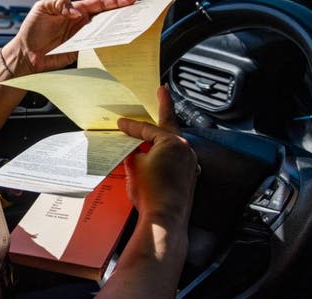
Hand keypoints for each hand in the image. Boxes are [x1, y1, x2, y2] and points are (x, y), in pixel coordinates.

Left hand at [5, 0, 138, 73]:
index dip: (115, 0)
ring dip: (118, 29)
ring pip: (105, 31)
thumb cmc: (32, 29)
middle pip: (107, 16)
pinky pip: (97, 47)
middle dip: (124, 12)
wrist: (25, 53)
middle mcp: (82, 22)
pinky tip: (116, 43)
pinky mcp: (81, 51)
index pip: (99, 2)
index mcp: (75, 9)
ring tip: (132, 26)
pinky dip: (107, 45)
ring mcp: (83, 37)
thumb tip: (77, 12)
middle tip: (139, 11)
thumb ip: (60, 4)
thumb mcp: (42, 8)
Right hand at [118, 85, 197, 224]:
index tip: (121, 123)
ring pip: (173, 145)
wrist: (164, 220)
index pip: (148, 129)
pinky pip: (176, 160)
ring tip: (152, 129)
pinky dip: (165, 155)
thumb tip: (134, 150)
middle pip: (168, 128)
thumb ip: (133, 152)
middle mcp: (186, 150)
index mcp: (173, 142)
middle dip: (164, 108)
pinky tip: (156, 157)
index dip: (132, 126)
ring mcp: (190, 164)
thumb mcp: (134, 165)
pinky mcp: (189, 178)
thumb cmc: (150, 192)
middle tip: (162, 91)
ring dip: (161, 137)